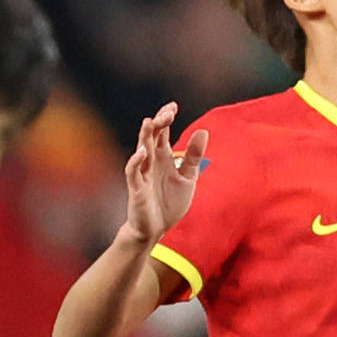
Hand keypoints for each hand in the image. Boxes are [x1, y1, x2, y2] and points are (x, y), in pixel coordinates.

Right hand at [122, 102, 207, 244]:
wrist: (156, 230)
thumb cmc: (169, 203)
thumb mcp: (188, 178)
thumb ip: (194, 156)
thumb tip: (204, 131)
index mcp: (162, 157)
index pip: (162, 132)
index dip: (166, 117)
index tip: (173, 105)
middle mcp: (150, 162)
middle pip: (151, 136)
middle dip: (158, 122)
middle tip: (168, 112)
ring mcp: (142, 174)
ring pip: (140, 150)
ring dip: (145, 136)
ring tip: (150, 122)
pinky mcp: (136, 189)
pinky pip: (133, 172)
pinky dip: (136, 161)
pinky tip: (142, 152)